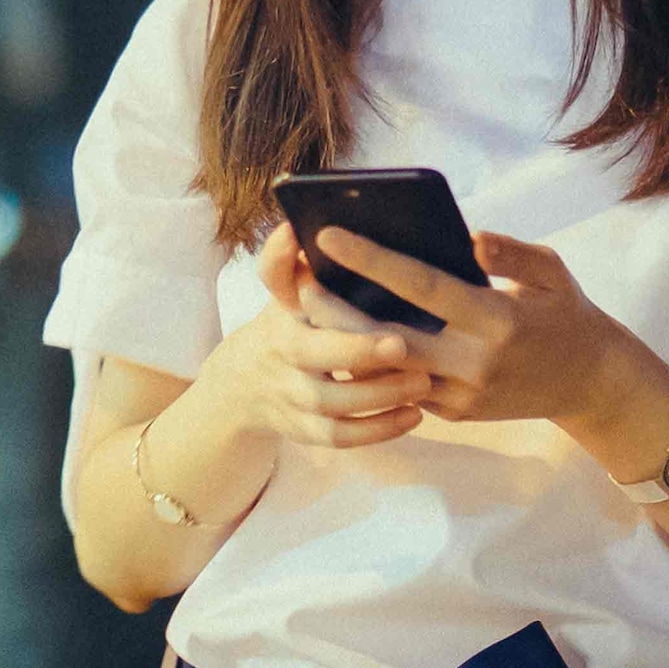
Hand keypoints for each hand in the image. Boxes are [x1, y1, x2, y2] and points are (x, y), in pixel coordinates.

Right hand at [186, 222, 431, 450]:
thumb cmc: (284, 324)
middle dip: (362, 359)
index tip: (392, 329)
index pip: (308, 320)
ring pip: (334, 409)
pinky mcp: (306, 432)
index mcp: (284, 326)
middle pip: (319, 368)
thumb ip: (284, 263)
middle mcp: (285, 366)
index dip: (344, 324)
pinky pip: (341, 438)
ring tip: (424, 384)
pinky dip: (378, 430)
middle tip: (408, 350)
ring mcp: (294, 403)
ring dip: (380, 399)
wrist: (244, 382)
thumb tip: (289, 229)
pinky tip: (414, 415)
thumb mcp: (281, 294)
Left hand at [303, 226, 668, 462]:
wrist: (589, 383)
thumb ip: (511, 252)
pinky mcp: (455, 415)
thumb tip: (469, 237)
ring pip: (388, 372)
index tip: (330, 236)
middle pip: (387, 338)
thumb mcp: (551, 271)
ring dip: (347, 343)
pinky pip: (404, 388)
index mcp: (498, 320)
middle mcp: (475, 364)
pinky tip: (344, 340)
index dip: (372, 260)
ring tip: (312, 311)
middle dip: (338, 312)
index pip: (422, 286)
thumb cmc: (565, 313)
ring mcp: (463, 396)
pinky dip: (374, 366)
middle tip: (299, 283)